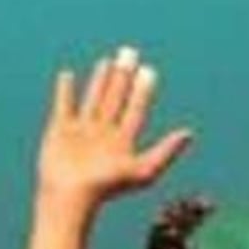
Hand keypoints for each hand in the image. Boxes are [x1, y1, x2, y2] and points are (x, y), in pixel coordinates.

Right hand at [36, 47, 194, 210]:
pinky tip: (68, 75)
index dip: (143, 90)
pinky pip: (63, 106)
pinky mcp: (59, 131)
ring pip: (93, 99)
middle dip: (123, 75)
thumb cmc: (106, 188)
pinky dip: (65, 91)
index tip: (149, 70)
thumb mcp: (142, 171)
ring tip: (107, 61)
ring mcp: (81, 131)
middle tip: (130, 51)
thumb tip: (189, 133)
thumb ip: (165, 152)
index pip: (136, 109)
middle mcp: (103, 133)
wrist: (70, 196)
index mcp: (122, 140)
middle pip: (115, 98)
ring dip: (100, 81)